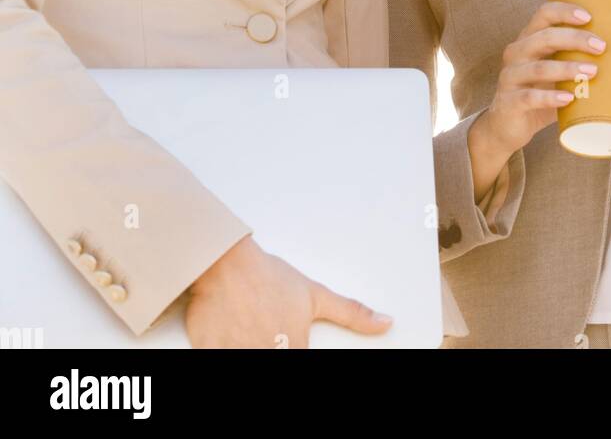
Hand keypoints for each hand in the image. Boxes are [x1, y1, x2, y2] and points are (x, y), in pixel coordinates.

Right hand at [185, 235, 392, 348]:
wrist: (226, 261)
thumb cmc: (269, 276)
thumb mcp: (315, 295)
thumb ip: (351, 314)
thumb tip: (386, 323)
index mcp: (294, 348)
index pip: (303, 363)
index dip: (297, 351)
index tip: (289, 342)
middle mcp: (267, 353)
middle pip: (275, 361)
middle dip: (271, 347)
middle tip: (266, 331)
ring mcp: (237, 353)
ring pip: (248, 362)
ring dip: (250, 348)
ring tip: (250, 332)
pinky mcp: (210, 351)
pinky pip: (216, 359)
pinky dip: (225, 350)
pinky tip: (231, 337)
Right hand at [481, 0, 606, 156]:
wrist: (506, 126)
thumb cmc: (539, 94)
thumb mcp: (554, 74)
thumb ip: (575, 62)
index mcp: (528, 39)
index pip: (543, 14)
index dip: (565, 12)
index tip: (589, 16)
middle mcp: (516, 53)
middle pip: (544, 38)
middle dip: (575, 39)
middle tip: (601, 47)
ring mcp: (509, 78)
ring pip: (539, 68)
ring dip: (568, 69)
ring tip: (592, 73)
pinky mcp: (508, 102)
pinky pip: (529, 97)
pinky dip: (550, 97)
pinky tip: (568, 98)